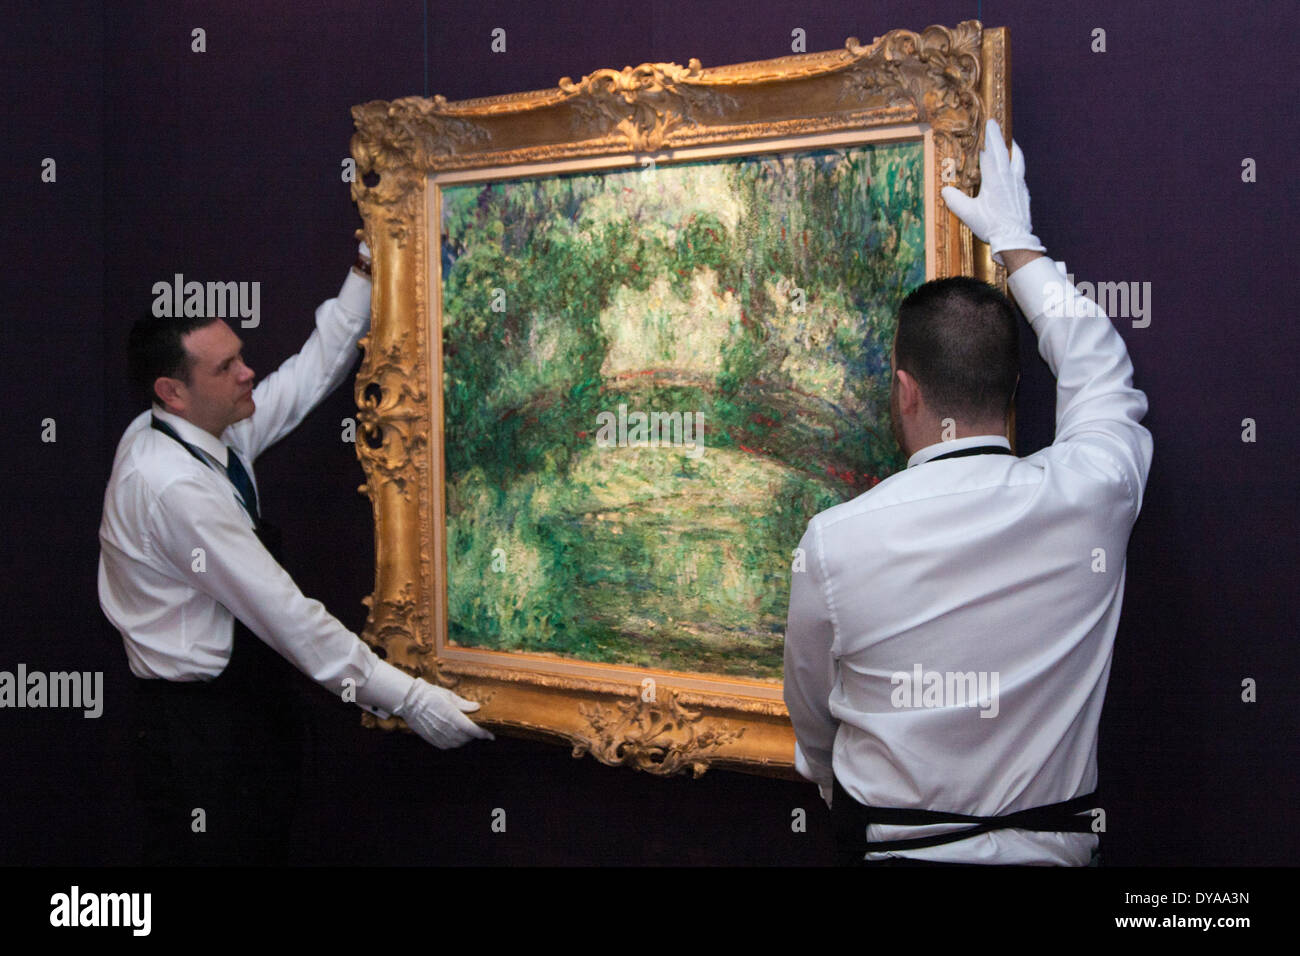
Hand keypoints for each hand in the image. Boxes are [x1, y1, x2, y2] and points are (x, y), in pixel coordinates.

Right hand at [395, 678, 494, 748]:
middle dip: (474, 735)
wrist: (410, 701)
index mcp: (453, 716)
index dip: (483, 734)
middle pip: (466, 738)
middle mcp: (446, 728)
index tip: (491, 736)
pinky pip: (447, 745)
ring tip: (466, 732)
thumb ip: (464, 704)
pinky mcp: (431, 739)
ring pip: (457, 743)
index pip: (472, 730)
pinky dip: (454, 743)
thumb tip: (477, 707)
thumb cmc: (430, 695)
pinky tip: (454, 736)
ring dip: (464, 739)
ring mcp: (438, 735)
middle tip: (476, 728)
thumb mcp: (449, 696)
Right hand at [940, 119, 1045, 265]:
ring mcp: (1019, 184)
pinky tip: (1014, 169)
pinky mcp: (1024, 193)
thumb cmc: (991, 225)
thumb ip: (955, 200)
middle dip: (997, 136)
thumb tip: (945, 191)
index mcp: (994, 179)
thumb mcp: (968, 213)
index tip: (984, 128)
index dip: (985, 140)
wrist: (1014, 239)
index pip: (989, 154)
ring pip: (1017, 159)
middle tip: (993, 124)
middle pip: (1003, 151)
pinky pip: (1020, 172)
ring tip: (1010, 142)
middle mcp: (1008, 177)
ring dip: (1012, 148)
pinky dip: (1016, 164)